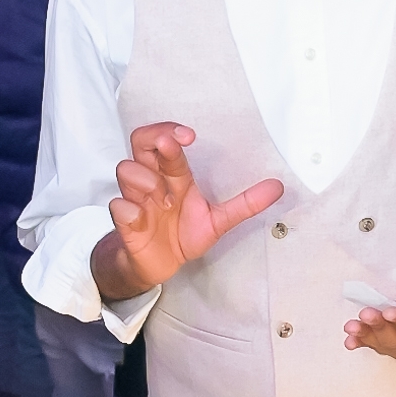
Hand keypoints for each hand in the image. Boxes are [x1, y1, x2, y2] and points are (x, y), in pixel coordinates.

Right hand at [94, 123, 282, 298]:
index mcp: (174, 176)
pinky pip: (117, 207)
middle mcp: (152, 180)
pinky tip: (141, 217)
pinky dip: (128, 209)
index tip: (189, 136)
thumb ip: (245, 204)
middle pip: (139, 141)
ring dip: (146, 179)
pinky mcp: (124, 223)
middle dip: (152, 138)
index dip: (172, 132)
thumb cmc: (183, 234)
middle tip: (168, 145)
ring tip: (165, 199)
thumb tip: (278, 188)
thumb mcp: (218, 221)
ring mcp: (136, 199)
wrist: (161, 264)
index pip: (167, 141)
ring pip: (126, 169)